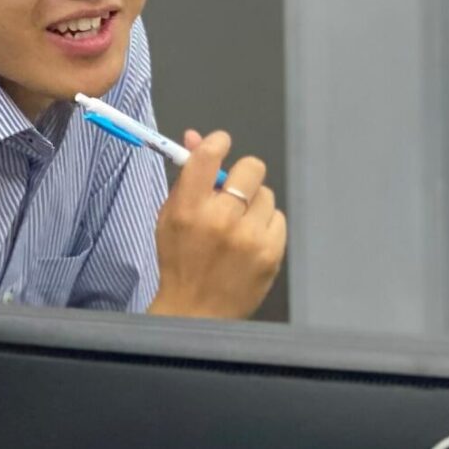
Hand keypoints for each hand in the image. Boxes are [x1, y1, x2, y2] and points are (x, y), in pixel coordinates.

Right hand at [146, 129, 286, 319]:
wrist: (196, 310)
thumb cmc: (181, 261)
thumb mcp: (170, 217)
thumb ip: (187, 178)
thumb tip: (198, 138)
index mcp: (188, 209)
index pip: (209, 157)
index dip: (218, 142)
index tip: (221, 144)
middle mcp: (220, 220)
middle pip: (250, 168)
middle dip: (243, 175)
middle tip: (235, 191)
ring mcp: (249, 237)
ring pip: (266, 194)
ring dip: (254, 204)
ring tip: (239, 226)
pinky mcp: (270, 252)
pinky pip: (278, 218)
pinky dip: (266, 225)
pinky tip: (250, 241)